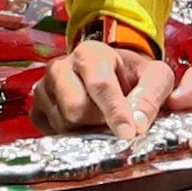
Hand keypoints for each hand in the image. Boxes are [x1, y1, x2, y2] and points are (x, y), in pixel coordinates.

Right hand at [34, 33, 176, 141]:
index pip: (100, 86)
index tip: (128, 133)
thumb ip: (152, 94)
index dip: (115, 112)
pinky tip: (84, 125)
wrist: (111, 73)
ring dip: (87, 131)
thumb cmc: (132, 75)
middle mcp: (60, 68)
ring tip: (100, 119)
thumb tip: (139, 123)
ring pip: (64, 125)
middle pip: (75, 109)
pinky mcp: (36, 110)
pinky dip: (72, 136)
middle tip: (115, 121)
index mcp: (90, 54)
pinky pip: (52, 134)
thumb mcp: (154, 76)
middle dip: (99, 122)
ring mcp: (43, 89)